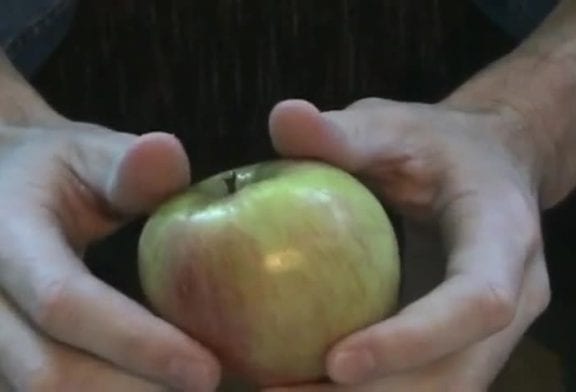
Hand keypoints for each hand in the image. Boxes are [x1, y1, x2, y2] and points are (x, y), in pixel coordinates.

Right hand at [0, 121, 219, 390]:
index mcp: (7, 239)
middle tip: (207, 388)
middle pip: (47, 373)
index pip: (64, 303)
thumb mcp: (84, 152)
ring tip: (182, 390)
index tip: (205, 369)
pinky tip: (149, 386)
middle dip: (132, 391)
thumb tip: (167, 153)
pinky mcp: (1, 353)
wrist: (0, 186)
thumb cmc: (52, 170)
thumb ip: (124, 164)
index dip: (135, 342)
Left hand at [265, 98, 550, 390]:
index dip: (412, 340)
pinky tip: (312, 384)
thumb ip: (342, 131)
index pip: (476, 302)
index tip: (336, 362)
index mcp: (503, 235)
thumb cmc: (439, 143)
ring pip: (445, 390)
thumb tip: (282, 115)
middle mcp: (514, 293)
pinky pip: (428, 381)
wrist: (489, 163)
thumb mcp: (392, 125)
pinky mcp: (466, 337)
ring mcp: (494, 325)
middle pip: (458, 373)